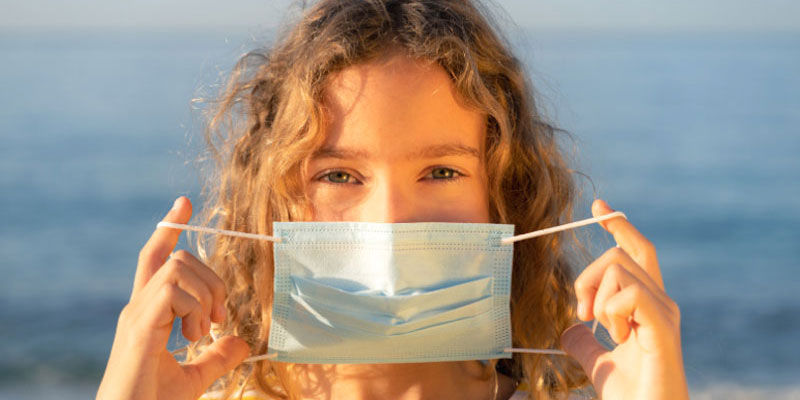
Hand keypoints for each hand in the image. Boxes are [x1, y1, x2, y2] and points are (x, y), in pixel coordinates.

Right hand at [97, 197, 248, 399]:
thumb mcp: (195, 378)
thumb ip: (216, 357)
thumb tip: (243, 342)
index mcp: (148, 315)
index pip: (155, 259)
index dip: (169, 230)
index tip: (184, 203)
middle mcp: (138, 307)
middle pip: (178, 259)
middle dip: (211, 281)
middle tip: (217, 322)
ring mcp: (136, 314)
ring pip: (177, 268)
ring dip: (203, 297)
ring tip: (200, 333)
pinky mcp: (138, 325)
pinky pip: (173, 289)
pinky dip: (193, 308)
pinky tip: (191, 337)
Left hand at [560, 199, 687, 399]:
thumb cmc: (630, 395)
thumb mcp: (598, 363)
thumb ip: (585, 343)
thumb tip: (569, 330)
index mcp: (647, 305)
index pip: (637, 252)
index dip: (618, 226)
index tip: (598, 206)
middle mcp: (661, 302)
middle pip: (618, 256)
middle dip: (586, 277)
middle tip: (581, 313)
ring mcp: (665, 312)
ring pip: (618, 270)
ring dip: (598, 300)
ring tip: (609, 332)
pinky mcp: (663, 326)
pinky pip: (628, 294)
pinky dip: (611, 313)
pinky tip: (620, 338)